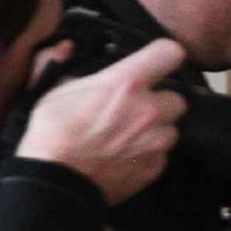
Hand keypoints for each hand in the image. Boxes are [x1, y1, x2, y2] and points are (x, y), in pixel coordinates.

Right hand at [16, 36, 187, 204]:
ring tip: (130, 134)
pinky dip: (150, 153)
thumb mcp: (56, 89)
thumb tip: (66, 50)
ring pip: (172, 129)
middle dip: (160, 102)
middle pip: (177, 99)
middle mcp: (149, 110)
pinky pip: (162, 155)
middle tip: (137, 108)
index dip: (164, 56)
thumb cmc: (53, 132)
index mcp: (127, 83)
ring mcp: (156, 141)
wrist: (57, 180)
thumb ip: (70, 67)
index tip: (157, 62)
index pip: (170, 53)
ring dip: (157, 129)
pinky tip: (127, 155)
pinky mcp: (156, 167)